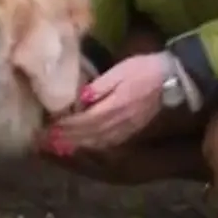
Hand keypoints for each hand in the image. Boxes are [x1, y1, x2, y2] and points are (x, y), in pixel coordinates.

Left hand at [39, 52, 168, 154]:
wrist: (175, 80)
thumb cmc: (146, 70)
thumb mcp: (121, 71)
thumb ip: (99, 87)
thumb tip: (78, 99)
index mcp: (113, 108)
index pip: (81, 122)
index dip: (62, 126)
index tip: (44, 127)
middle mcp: (117, 125)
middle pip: (85, 137)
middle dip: (63, 140)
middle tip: (42, 141)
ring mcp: (125, 131)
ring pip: (94, 144)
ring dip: (74, 146)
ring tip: (55, 147)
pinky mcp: (130, 132)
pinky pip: (106, 144)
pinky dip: (90, 147)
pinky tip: (80, 146)